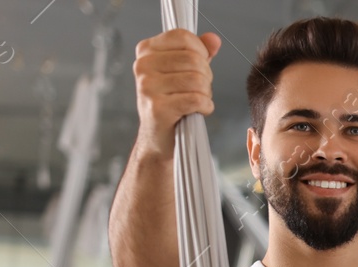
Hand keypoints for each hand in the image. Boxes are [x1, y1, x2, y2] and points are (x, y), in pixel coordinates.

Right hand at [133, 29, 221, 158]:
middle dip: (206, 76)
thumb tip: (214, 39)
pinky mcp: (157, 108)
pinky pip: (196, 100)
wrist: (159, 137)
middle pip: (193, 59)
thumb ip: (199, 52)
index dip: (201, 52)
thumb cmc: (172, 101)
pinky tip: (199, 111)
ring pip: (197, 80)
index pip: (183, 37)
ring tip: (198, 101)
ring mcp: (147, 86)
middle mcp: (143, 65)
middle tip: (200, 90)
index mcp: (146, 50)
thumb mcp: (184, 71)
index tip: (199, 67)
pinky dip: (206, 107)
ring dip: (206, 93)